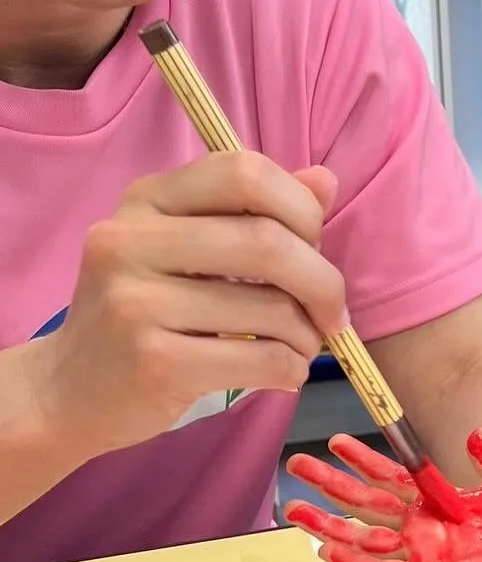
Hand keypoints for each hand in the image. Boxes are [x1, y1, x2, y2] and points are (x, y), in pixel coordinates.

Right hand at [30, 151, 347, 457]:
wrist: (70, 390)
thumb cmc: (147, 311)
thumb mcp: (191, 249)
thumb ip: (259, 214)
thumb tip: (325, 181)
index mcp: (147, 199)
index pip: (245, 172)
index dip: (301, 209)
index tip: (316, 248)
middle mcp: (130, 240)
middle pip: (267, 242)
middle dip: (322, 282)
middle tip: (331, 313)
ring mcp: (136, 302)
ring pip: (272, 309)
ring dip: (308, 335)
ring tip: (299, 346)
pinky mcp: (154, 363)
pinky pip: (262, 359)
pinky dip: (292, 369)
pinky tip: (282, 372)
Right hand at [283, 428, 481, 561]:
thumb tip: (477, 431)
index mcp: (434, 500)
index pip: (387, 476)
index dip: (360, 458)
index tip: (335, 440)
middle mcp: (420, 526)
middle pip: (363, 502)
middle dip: (328, 484)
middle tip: (296, 463)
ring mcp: (420, 552)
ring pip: (362, 537)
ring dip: (327, 524)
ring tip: (294, 509)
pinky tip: (327, 552)